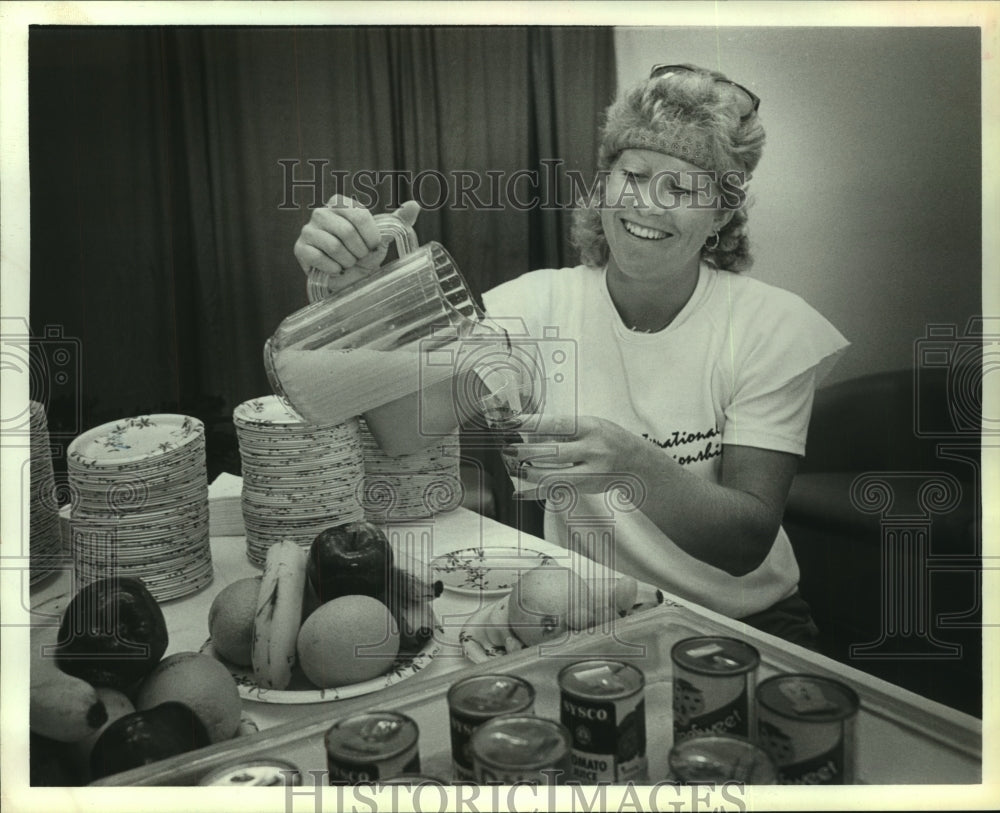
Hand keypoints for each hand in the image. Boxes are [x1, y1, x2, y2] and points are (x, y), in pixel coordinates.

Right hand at [292, 195, 421, 291]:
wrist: (346, 277)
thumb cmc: (363, 253)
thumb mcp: (382, 236)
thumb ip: (399, 220)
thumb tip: (415, 204)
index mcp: (340, 203)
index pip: (361, 216)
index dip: (371, 237)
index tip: (373, 247)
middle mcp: (321, 212)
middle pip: (347, 232)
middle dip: (360, 252)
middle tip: (360, 258)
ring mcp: (308, 230)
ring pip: (334, 246)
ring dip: (347, 261)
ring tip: (348, 263)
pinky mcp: (300, 248)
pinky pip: (320, 258)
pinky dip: (334, 269)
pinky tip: (336, 269)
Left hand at [502, 414, 646, 494]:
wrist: (635, 462)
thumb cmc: (605, 438)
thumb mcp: (589, 424)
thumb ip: (563, 427)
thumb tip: (525, 427)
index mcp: (591, 427)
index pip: (556, 424)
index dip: (531, 424)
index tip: (510, 423)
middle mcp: (592, 450)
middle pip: (553, 453)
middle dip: (525, 452)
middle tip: (506, 449)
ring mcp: (590, 472)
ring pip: (553, 476)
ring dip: (528, 474)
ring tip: (512, 467)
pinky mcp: (585, 489)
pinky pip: (555, 493)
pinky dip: (534, 495)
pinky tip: (517, 494)